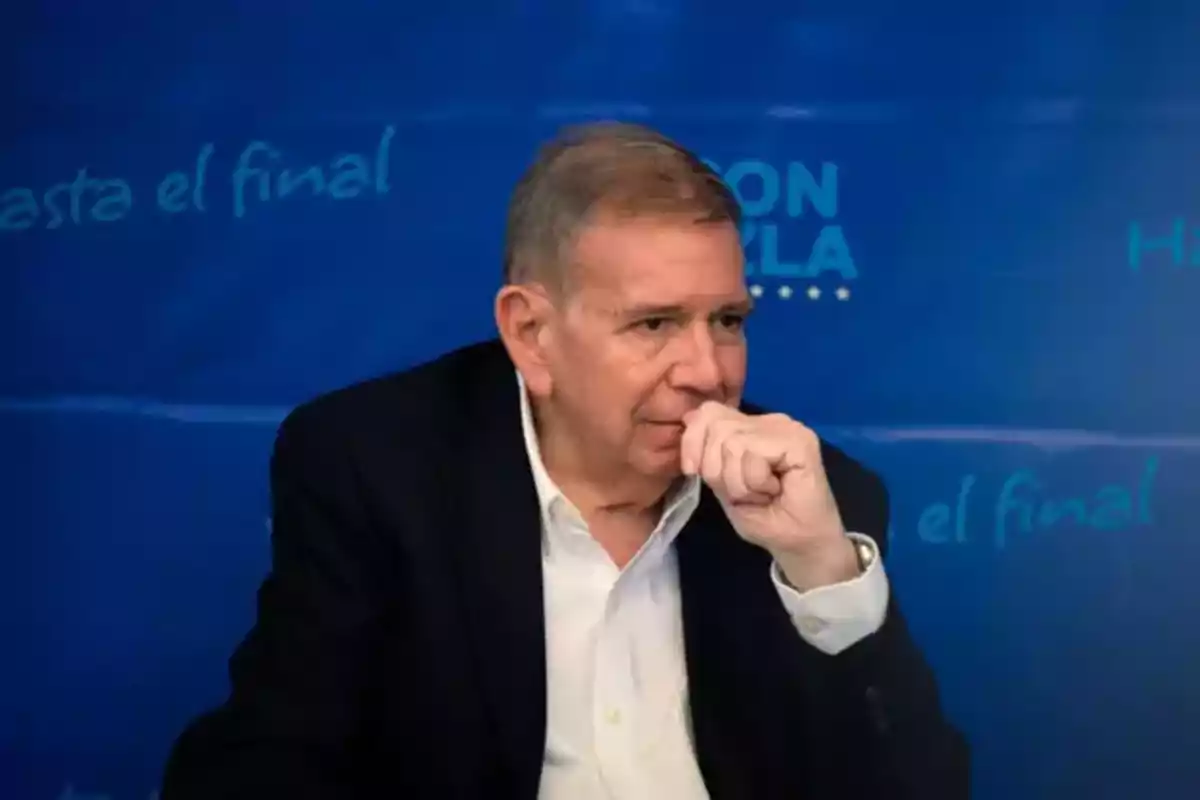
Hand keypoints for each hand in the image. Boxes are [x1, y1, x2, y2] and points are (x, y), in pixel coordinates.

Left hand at [680, 401, 858, 590]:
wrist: (801, 546)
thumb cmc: (765, 519)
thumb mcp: (722, 484)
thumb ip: (708, 452)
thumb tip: (689, 416)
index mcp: (750, 427)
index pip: (708, 412)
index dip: (693, 441)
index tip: (693, 471)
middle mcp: (768, 421)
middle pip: (717, 426)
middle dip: (717, 470)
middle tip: (743, 492)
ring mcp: (786, 428)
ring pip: (733, 443)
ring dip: (739, 482)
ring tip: (761, 494)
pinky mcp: (800, 441)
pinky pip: (754, 454)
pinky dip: (755, 482)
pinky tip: (775, 491)